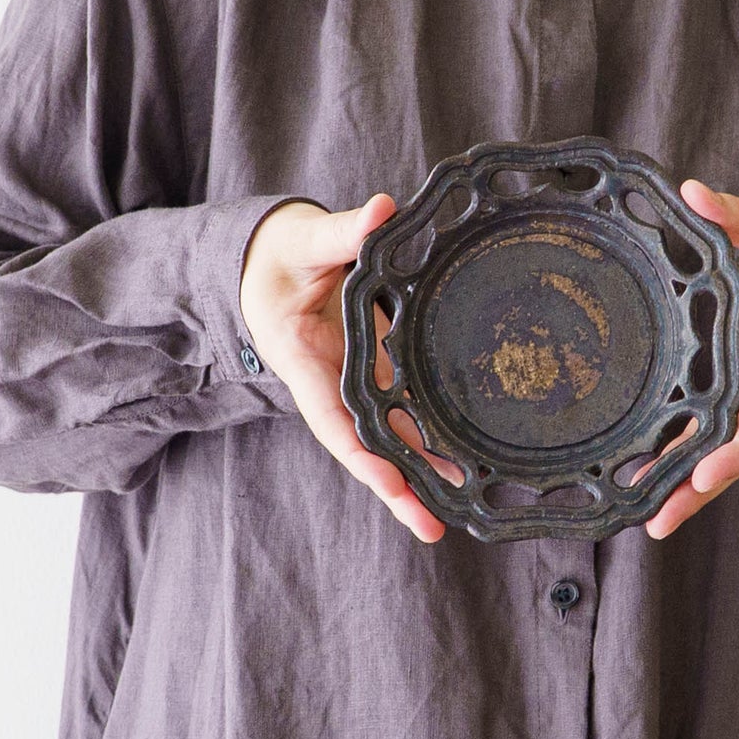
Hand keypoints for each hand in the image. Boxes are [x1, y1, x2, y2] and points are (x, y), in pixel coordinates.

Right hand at [239, 195, 460, 542]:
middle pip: (364, 449)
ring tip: (461, 508)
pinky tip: (463, 467)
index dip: (361, 454)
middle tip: (434, 527)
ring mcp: (356, 386)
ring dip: (420, 477)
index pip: (332, 419)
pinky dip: (428, 444)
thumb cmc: (282, 254)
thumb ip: (342, 232)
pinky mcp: (378, 378)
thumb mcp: (305, 241)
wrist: (275, 263)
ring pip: (388, 442)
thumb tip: (382, 210)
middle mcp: (332, 385)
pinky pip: (403, 418)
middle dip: (397, 489)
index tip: (391, 482)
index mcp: (304, 361)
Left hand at [642, 181, 738, 538]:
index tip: (710, 470)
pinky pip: (703, 437)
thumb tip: (693, 192)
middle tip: (658, 522)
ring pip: (718, 454)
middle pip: (736, 451)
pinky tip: (639, 485)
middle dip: (701, 488)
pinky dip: (677, 464)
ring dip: (684, 488)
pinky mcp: (730, 398)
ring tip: (642, 519)